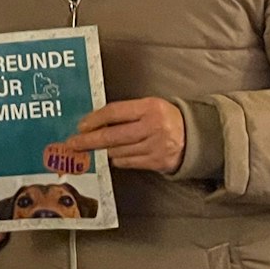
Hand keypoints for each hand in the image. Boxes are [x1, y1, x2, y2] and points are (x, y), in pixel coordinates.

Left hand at [66, 97, 186, 172]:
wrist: (195, 136)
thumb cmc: (166, 119)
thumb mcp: (149, 106)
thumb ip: (126, 112)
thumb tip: (95, 121)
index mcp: (150, 107)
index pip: (114, 112)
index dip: (94, 120)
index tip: (82, 126)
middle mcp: (152, 126)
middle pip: (112, 135)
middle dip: (89, 141)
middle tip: (74, 143)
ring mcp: (154, 146)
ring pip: (117, 151)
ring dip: (105, 150)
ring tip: (99, 147)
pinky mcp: (156, 162)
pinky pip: (127, 162)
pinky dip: (117, 159)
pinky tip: (116, 154)